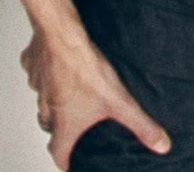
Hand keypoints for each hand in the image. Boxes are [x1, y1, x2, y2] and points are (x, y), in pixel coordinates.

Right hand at [21, 23, 169, 167]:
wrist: (62, 34)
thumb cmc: (85, 69)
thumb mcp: (119, 101)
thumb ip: (140, 125)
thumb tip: (161, 145)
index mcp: (63, 122)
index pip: (58, 153)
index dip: (66, 160)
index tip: (72, 162)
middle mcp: (46, 108)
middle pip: (49, 127)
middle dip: (61, 128)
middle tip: (76, 125)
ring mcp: (37, 86)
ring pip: (42, 101)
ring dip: (54, 101)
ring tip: (72, 94)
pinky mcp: (32, 64)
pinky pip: (36, 74)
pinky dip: (45, 74)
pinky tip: (58, 66)